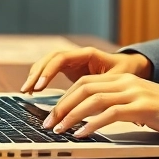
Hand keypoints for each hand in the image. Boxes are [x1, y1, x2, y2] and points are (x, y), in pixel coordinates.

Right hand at [20, 47, 151, 93]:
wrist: (131, 67)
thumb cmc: (126, 72)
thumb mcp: (118, 80)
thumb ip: (104, 89)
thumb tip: (97, 104)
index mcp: (88, 54)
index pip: (61, 58)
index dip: (49, 71)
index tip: (40, 85)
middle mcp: (77, 55)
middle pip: (50, 59)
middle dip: (37, 73)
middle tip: (28, 90)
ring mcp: (72, 62)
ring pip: (47, 64)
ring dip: (35, 76)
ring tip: (27, 91)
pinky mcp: (70, 70)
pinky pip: (50, 71)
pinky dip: (40, 79)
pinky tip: (34, 91)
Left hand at [41, 73, 158, 141]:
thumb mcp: (146, 108)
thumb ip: (124, 109)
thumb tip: (100, 122)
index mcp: (126, 80)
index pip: (86, 83)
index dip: (66, 98)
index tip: (52, 115)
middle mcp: (128, 82)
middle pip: (84, 87)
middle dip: (61, 106)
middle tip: (48, 124)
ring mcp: (136, 93)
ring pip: (93, 99)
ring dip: (72, 116)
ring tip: (59, 130)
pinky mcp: (145, 107)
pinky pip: (111, 113)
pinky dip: (93, 123)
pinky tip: (83, 134)